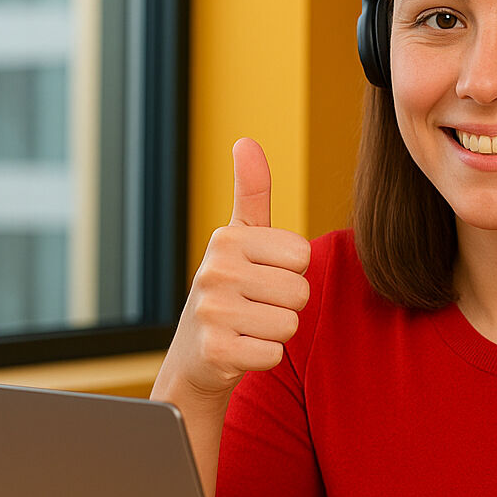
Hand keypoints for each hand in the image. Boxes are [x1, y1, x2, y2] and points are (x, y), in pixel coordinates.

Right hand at [159, 138, 310, 401]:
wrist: (193, 356)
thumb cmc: (229, 290)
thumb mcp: (239, 239)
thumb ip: (252, 192)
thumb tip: (246, 141)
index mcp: (227, 239)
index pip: (302, 256)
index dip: (290, 272)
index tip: (262, 277)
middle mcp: (214, 270)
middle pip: (299, 291)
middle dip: (285, 304)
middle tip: (255, 306)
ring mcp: (212, 312)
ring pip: (290, 323)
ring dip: (275, 331)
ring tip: (248, 327)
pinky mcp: (216, 352)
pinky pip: (274, 353)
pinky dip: (263, 356)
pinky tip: (240, 349)